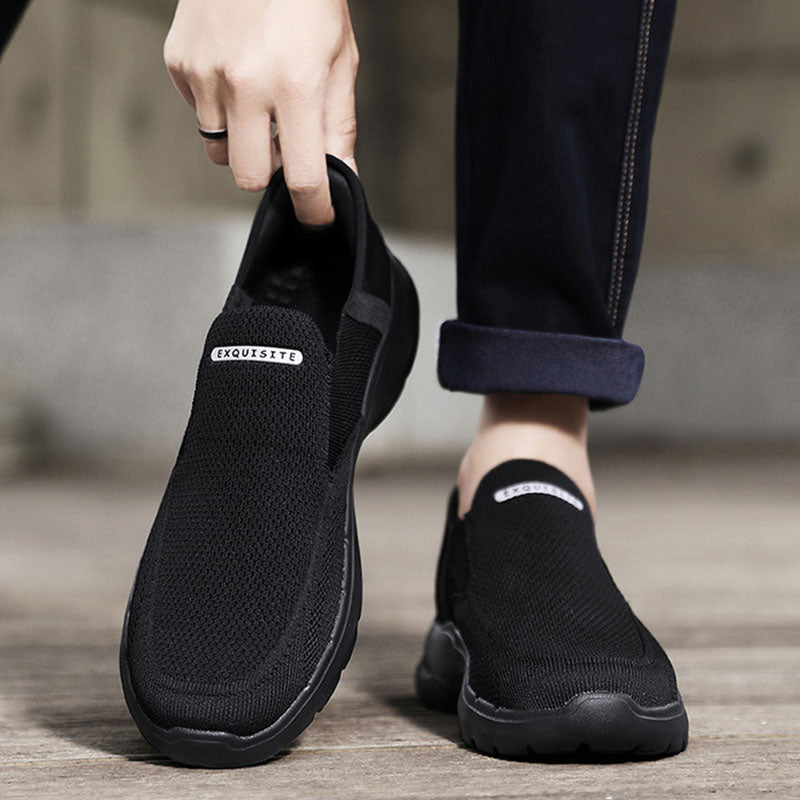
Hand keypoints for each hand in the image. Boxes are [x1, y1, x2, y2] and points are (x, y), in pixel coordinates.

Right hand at [163, 0, 358, 224]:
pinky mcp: (179, 62)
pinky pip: (198, 115)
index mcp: (295, 84)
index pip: (303, 178)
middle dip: (271, 174)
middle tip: (286, 148)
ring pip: (219, 151)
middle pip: (250, 177)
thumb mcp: (339, 59)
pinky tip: (236, 74)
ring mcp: (205, 74)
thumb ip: (338, 124)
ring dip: (243, 142)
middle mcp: (245, 84)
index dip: (314, 209)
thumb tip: (342, 176)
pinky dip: (219, 110)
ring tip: (260, 103)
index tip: (318, 216)